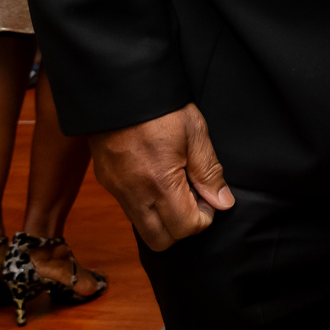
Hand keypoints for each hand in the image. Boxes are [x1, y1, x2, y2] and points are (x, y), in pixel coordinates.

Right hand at [91, 103, 233, 250]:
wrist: (119, 88)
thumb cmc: (160, 108)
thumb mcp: (196, 133)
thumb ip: (209, 172)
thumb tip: (222, 202)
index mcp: (160, 184)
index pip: (185, 228)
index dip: (204, 218)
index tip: (208, 197)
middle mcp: (134, 194)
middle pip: (160, 241)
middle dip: (181, 227)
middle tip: (193, 198)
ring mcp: (117, 190)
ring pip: (142, 229)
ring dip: (163, 219)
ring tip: (175, 187)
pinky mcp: (107, 182)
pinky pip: (129, 210)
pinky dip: (146, 206)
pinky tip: (157, 180)